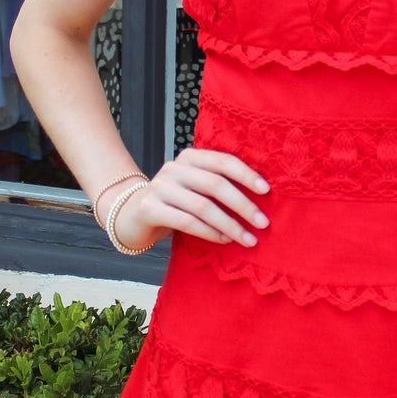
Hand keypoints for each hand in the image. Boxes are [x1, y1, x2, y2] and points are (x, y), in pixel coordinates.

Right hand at [106, 148, 269, 250]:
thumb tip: (260, 197)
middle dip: (243, 205)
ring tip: (248, 238)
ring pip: (203, 206)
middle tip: (263, 222)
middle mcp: (173, 168)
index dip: (246, 175)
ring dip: (230, 224)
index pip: (223, 161)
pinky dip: (209, 232)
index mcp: (189, 157)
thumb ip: (217, 185)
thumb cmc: (173, 203)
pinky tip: (224, 240)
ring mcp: (159, 187)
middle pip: (215, 184)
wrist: (130, 215)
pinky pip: (186, 222)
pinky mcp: (149, 208)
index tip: (266, 191)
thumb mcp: (194, 187)